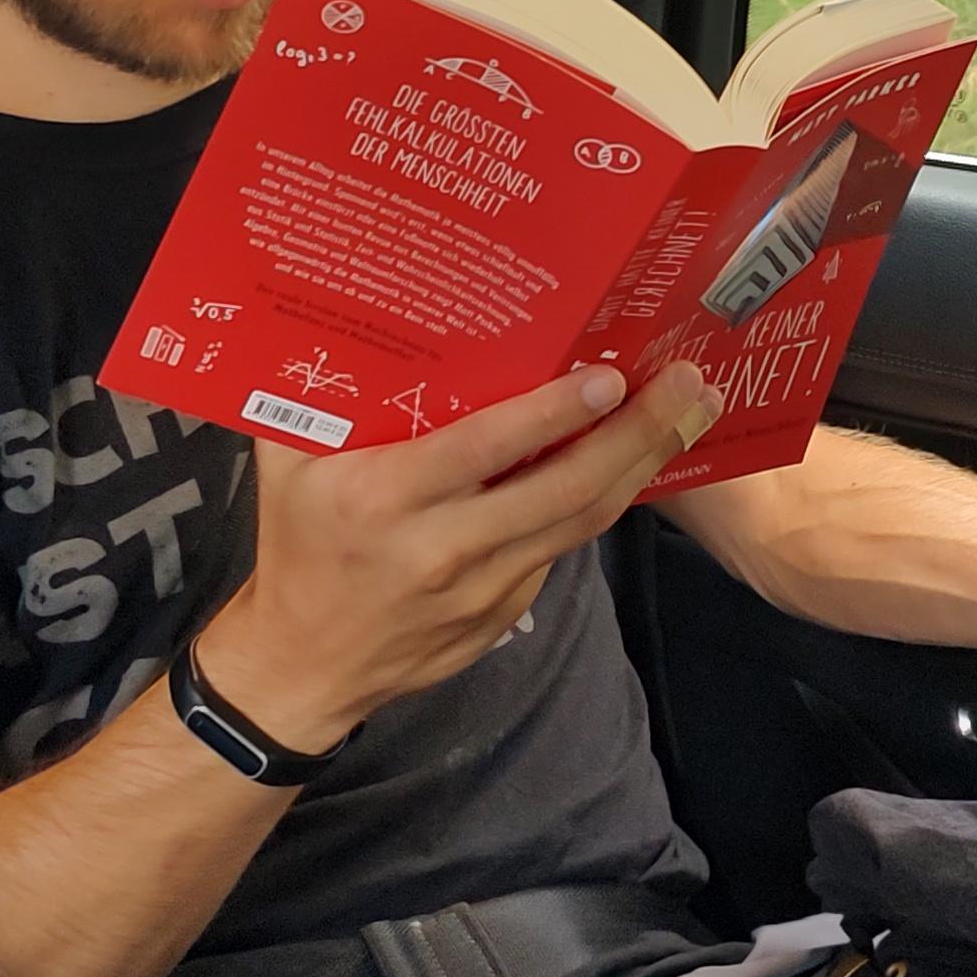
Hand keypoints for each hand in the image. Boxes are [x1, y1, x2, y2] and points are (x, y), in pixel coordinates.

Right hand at [193, 362, 721, 751]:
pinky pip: (561, 549)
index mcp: (387, 497)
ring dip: (641, 465)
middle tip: (687, 383)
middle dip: (635, 433)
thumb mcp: (289, 465)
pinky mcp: (504, 614)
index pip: (486, 449)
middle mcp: (442, 545)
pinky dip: (602, 504)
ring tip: (688, 414)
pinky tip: (632, 463)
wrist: (303, 664)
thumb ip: (320, 396)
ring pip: (581, 523)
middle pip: (564, 488)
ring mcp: (481, 588)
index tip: (608, 376)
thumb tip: (350, 312)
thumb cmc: (297, 544)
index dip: (554, 413)